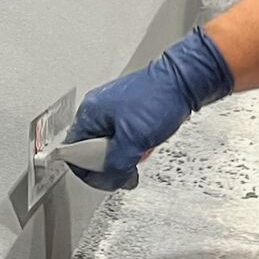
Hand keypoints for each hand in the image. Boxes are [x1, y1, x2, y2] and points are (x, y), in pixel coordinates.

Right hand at [65, 27, 231, 191]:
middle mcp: (98, 109)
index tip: (106, 179)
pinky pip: (125, 135)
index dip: (88, 170)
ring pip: (111, 144)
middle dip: (110, 163)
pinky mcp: (130, 109)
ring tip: (141, 149)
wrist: (185, 80)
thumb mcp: (133, 140)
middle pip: (92, 149)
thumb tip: (111, 179)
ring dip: (125, 153)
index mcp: (89, 113)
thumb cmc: (158, 99)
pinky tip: (148, 141)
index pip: (73, 151)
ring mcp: (114, 108)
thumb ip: (116, 164)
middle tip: (127, 164)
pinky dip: (135, 144)